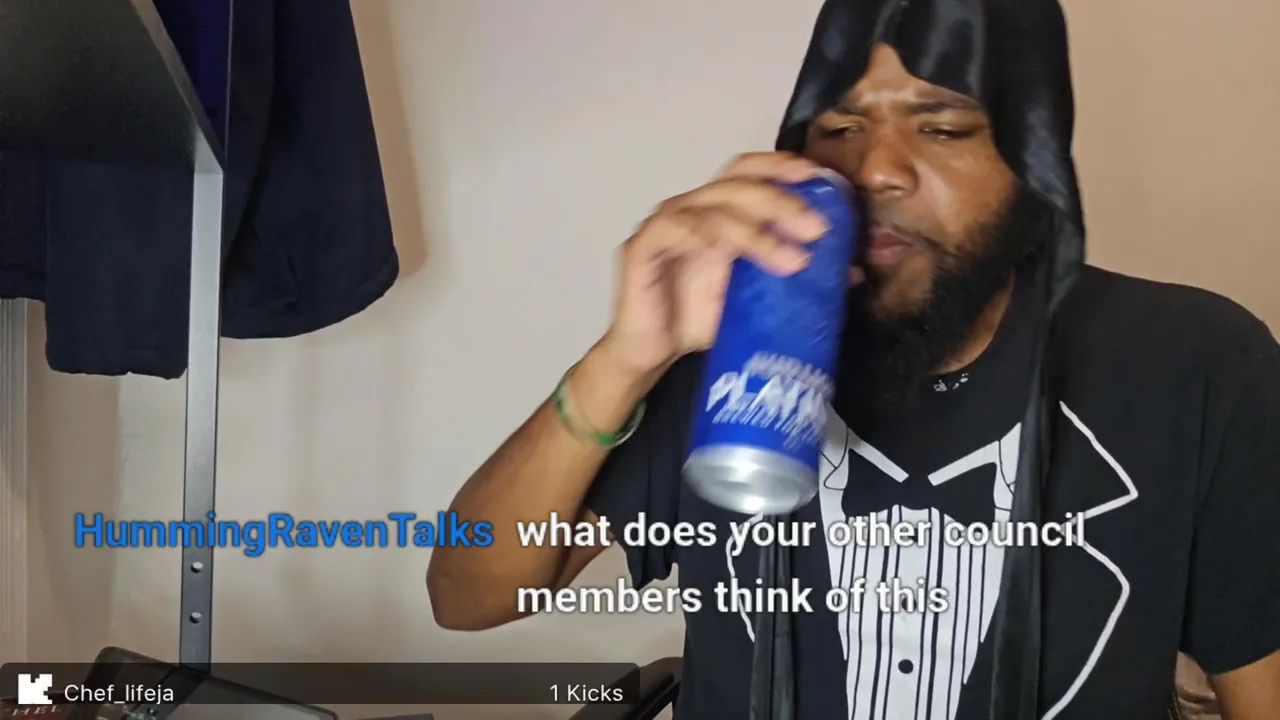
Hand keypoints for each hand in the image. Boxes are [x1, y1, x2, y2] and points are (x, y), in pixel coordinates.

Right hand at [597, 152, 838, 377]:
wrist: (653, 354)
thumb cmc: (700, 320)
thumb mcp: (758, 299)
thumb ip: (796, 277)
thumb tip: (853, 271)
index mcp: (718, 210)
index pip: (749, 170)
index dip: (782, 166)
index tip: (819, 179)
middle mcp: (692, 208)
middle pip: (737, 185)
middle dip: (781, 202)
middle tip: (817, 229)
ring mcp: (666, 224)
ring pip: (711, 209)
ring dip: (754, 231)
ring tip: (789, 260)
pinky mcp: (640, 248)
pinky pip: (669, 230)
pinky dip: (696, 235)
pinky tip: (719, 251)